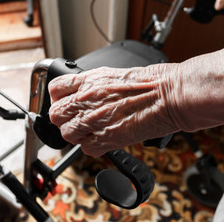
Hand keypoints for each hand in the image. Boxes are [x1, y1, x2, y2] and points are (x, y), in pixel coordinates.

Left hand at [48, 64, 179, 157]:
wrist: (168, 95)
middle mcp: (87, 100)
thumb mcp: (115, 74)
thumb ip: (93, 84)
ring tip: (94, 130)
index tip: (66, 103)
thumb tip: (82, 93)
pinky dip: (94, 146)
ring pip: (67, 134)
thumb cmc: (150, 83)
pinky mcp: (106, 139)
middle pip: (56, 114)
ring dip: (78, 134)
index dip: (59, 98)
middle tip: (79, 119)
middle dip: (66, 118)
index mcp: (89, 80)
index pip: (55, 89)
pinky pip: (86, 149)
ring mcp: (94, 121)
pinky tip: (106, 138)